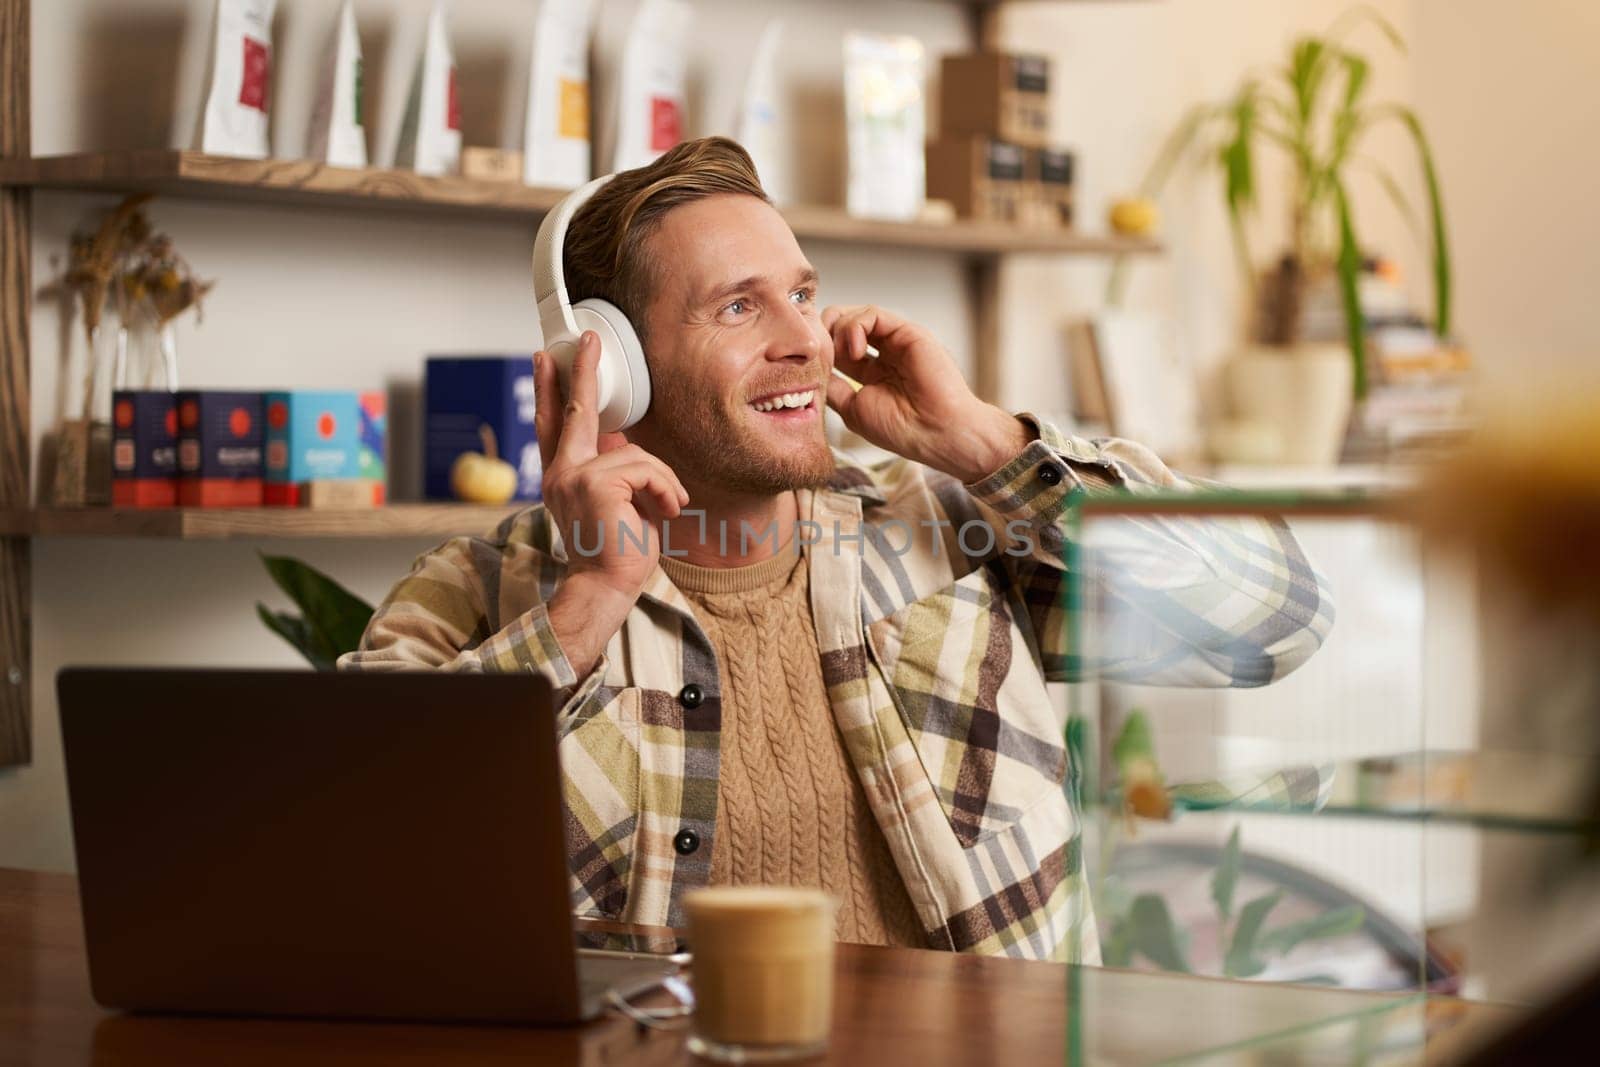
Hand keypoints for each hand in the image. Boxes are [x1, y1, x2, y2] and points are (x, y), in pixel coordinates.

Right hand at [533, 332, 688, 675]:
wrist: (606, 587)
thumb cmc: (616, 551)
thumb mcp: (616, 502)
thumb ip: (613, 469)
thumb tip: (623, 439)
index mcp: (562, 477)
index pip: (555, 424)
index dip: (552, 388)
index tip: (549, 356)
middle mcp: (560, 473)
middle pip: (574, 411)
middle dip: (583, 371)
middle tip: (587, 338)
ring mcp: (573, 477)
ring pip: (635, 454)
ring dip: (662, 481)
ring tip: (666, 507)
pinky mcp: (594, 484)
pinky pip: (646, 468)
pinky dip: (665, 489)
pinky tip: (664, 511)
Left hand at [822, 305, 1030, 483]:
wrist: (936, 432)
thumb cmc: (901, 429)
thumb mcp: (853, 409)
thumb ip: (833, 387)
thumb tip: (813, 371)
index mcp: (873, 374)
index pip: (838, 349)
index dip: (821, 351)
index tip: (810, 364)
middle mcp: (885, 354)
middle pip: (843, 327)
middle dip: (824, 334)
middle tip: (819, 352)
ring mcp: (896, 342)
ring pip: (855, 316)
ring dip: (838, 331)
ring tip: (842, 356)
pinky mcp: (907, 332)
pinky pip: (872, 314)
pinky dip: (855, 326)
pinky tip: (856, 350)